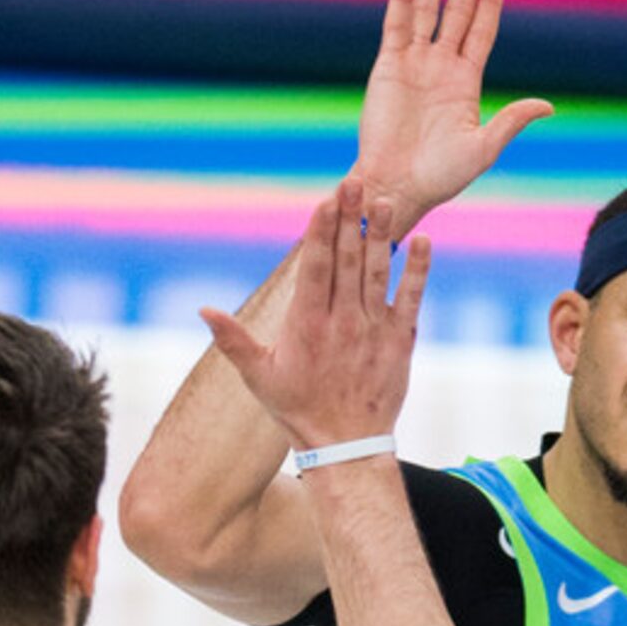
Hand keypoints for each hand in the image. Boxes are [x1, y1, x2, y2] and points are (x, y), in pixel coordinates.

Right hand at [201, 180, 431, 450]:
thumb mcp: (259, 378)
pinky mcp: (400, 341)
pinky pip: (411, 299)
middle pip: (347, 260)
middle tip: (354, 182)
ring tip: (384, 200)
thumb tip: (204, 311)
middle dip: (350, 219)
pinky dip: (417, 270)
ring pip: (377, 272)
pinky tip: (422, 242)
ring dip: (382, 234)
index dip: (321, 233)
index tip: (325, 202)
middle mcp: (342, 322)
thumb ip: (233, 341)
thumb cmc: (298, 409)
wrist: (346, 444)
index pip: (315, 269)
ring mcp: (373, 330)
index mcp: (307, 325)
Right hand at [354, 0, 553, 229]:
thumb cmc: (440, 178)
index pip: (481, 30)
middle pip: (457, 11)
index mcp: (466, 82)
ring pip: (426, 11)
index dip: (489, 1)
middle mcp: (441, 67)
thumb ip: (510, 121)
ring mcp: (414, 64)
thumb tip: (547, 107)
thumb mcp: (482, 149)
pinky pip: (396, 26)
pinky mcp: (387, 68)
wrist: (396, 188)